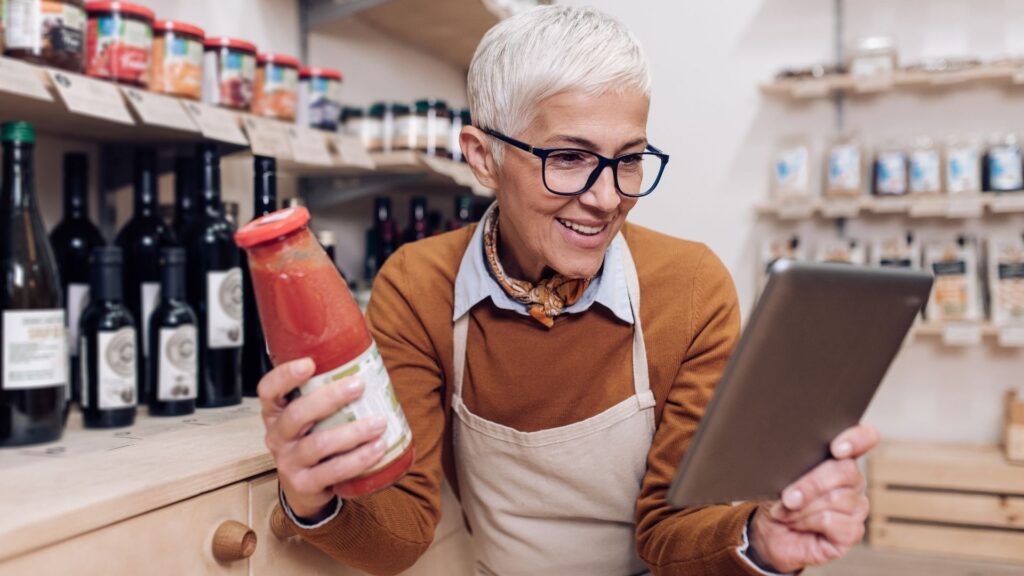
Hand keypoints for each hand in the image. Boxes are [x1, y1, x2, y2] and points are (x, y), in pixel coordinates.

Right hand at [258, 358, 388, 518]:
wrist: (306, 487)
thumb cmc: (313, 437)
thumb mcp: (311, 415)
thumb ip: (325, 391)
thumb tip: (366, 362)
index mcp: (276, 412)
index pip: (268, 390)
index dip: (285, 376)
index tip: (309, 363)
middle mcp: (277, 436)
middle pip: (296, 414)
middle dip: (330, 398)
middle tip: (358, 385)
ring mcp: (288, 461)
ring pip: (318, 444)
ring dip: (353, 432)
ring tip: (379, 422)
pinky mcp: (304, 483)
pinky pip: (332, 471)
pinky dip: (359, 458)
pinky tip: (377, 448)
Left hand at [747, 424, 879, 572]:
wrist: (766, 532)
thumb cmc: (776, 498)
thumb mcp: (778, 474)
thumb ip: (793, 461)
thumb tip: (794, 460)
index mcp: (839, 457)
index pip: (865, 437)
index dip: (858, 439)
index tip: (836, 449)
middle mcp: (853, 480)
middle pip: (845, 471)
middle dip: (810, 484)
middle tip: (787, 496)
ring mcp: (856, 507)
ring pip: (836, 498)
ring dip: (802, 507)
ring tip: (785, 512)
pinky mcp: (853, 532)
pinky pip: (833, 521)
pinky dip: (807, 522)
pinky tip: (796, 524)